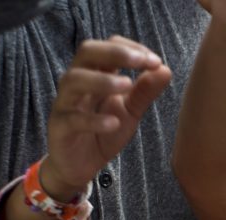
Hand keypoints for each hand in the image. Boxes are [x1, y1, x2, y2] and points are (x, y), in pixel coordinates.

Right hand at [41, 36, 170, 198]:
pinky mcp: (59, 128)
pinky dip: (94, 120)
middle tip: (142, 61)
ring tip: (127, 85)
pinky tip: (114, 123)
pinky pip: (72, 119)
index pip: (108, 46)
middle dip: (115, 52)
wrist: (80, 166)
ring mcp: (65, 104)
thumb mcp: (130, 112)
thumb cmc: (104, 132)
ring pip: (74, 80)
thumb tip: (165, 69)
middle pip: (87, 52)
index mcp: (95, 74)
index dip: (131, 48)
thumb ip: (145, 92)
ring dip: (102, 80)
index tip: (155, 61)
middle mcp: (77, 83)